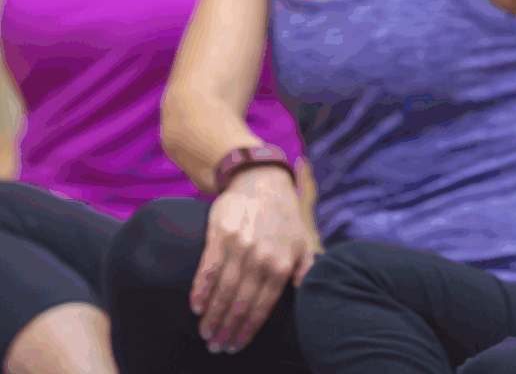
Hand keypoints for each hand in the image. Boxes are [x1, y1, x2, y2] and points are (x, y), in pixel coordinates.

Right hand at [190, 164, 317, 353]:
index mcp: (282, 264)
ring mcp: (240, 246)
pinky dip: (200, 290)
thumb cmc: (284, 216)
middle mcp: (261, 258)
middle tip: (216, 346)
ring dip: (212, 316)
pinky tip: (196, 307)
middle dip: (226, 329)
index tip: (236, 346)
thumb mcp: (303, 241)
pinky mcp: (220, 235)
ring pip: (223, 291)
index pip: (262, 307)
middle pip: (240, 304)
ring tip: (205, 333)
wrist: (263, 181)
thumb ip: (306, 267)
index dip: (247, 331)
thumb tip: (304, 289)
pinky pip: (208, 269)